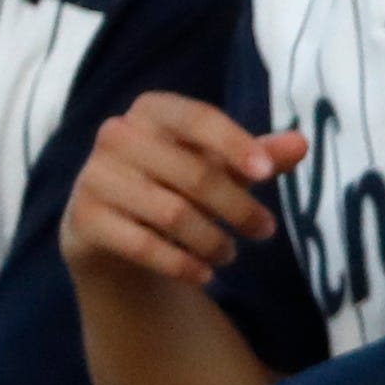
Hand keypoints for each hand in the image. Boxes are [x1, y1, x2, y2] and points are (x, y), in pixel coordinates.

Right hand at [60, 94, 304, 287]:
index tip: (268, 174)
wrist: (113, 229)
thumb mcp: (222, 165)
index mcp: (152, 110)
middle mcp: (117, 135)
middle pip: (195, 174)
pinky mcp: (83, 219)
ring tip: (230, 253)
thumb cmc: (177, 183)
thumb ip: (260, 155)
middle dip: (239, 208)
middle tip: (265, 230)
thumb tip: (301, 144)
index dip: (235, 144)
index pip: (198, 118)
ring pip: (172, 214)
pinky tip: (205, 274)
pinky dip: (180, 263)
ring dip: (212, 240)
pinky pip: (142, 245)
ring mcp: (94, 177)